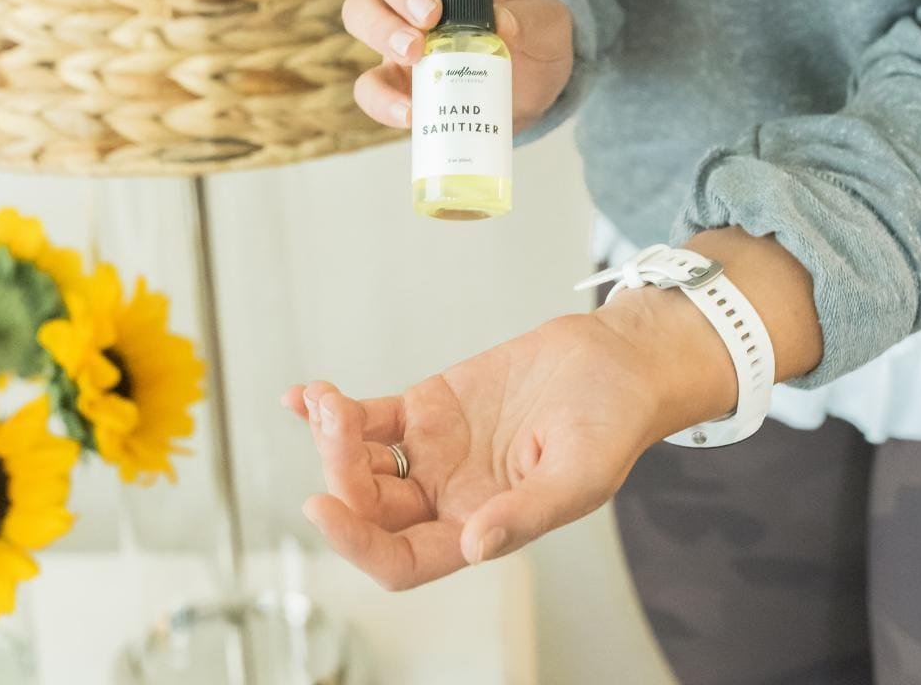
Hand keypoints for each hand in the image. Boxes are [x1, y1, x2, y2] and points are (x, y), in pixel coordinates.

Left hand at [283, 227, 823, 591]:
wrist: (613, 362)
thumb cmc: (610, 423)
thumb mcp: (580, 475)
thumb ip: (526, 513)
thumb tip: (476, 546)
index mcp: (481, 528)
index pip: (403, 558)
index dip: (358, 544)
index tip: (322, 508)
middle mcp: (448, 498)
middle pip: (372, 507)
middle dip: (342, 473)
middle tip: (336, 425)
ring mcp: (433, 452)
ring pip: (363, 461)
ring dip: (333, 438)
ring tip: (326, 401)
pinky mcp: (428, 408)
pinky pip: (369, 417)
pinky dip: (335, 410)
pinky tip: (307, 396)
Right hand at [342, 0, 574, 135]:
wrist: (530, 95)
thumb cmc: (536, 41)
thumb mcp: (552, 24)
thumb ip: (536, 19)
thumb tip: (502, 24)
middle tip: (430, 15)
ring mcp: (396, 28)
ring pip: (358, 8)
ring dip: (381, 28)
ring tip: (418, 53)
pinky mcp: (393, 78)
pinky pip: (367, 83)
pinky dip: (380, 98)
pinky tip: (411, 111)